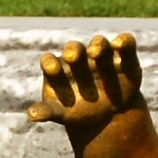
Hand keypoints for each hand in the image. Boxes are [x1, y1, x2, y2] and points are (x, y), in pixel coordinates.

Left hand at [26, 32, 143, 141]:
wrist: (107, 115)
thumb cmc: (77, 111)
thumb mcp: (61, 113)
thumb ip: (47, 111)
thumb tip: (32, 115)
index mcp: (58, 69)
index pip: (49, 61)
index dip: (49, 63)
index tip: (51, 69)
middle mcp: (79, 57)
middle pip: (74, 48)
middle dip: (73, 51)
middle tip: (72, 57)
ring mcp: (100, 55)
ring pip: (99, 44)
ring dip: (97, 46)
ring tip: (96, 53)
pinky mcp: (123, 57)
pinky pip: (125, 44)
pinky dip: (124, 42)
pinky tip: (120, 43)